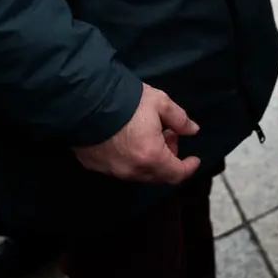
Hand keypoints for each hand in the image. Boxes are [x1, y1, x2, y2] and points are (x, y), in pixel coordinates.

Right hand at [73, 84, 201, 184]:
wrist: (83, 102)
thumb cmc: (127, 102)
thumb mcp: (160, 103)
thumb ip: (180, 119)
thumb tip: (193, 130)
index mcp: (151, 157)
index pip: (176, 174)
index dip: (189, 168)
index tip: (194, 159)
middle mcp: (131, 170)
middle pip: (158, 175)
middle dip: (169, 159)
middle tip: (170, 136)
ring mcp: (111, 170)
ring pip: (139, 173)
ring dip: (151, 159)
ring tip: (150, 135)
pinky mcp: (95, 165)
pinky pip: (121, 168)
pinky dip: (132, 159)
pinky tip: (130, 140)